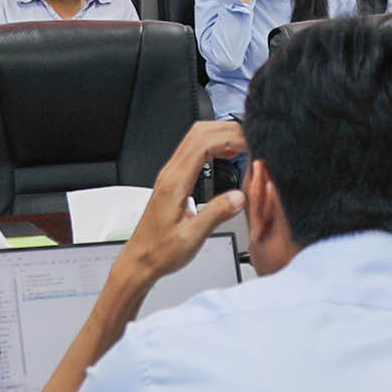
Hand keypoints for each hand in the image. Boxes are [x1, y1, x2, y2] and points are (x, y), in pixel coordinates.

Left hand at [118, 119, 246, 284]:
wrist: (140, 261)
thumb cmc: (160, 252)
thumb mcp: (192, 238)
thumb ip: (216, 214)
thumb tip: (240, 196)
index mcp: (175, 183)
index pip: (203, 144)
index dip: (230, 138)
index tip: (250, 145)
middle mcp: (170, 174)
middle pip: (199, 132)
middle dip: (227, 130)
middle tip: (250, 140)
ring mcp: (170, 175)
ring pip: (195, 137)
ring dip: (220, 135)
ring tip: (243, 145)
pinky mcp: (173, 180)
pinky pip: (193, 150)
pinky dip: (213, 145)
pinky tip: (227, 155)